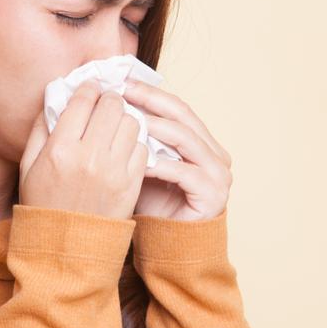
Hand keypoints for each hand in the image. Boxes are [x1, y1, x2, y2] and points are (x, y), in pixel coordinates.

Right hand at [19, 79, 148, 219]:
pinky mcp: (131, 184)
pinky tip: (124, 147)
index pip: (83, 100)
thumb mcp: (28, 165)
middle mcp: (89, 157)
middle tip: (106, 104)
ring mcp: (114, 171)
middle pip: (113, 105)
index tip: (91, 88)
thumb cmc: (42, 204)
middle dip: (110, 99)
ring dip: (125, 119)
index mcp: (60, 149)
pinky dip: (135, 143)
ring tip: (116, 126)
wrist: (64, 249)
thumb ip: (41, 128)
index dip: (89, 88)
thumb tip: (57, 96)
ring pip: (133, 123)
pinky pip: (143, 148)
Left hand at [120, 81, 232, 220]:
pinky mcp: (214, 195)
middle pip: (183, 116)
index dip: (150, 92)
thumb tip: (107, 102)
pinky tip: (138, 160)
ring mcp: (219, 174)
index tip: (121, 81)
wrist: (166, 246)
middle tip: (122, 91)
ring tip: (128, 119)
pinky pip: (185, 173)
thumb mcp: (141, 163)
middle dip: (151, 101)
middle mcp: (216, 154)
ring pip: (185, 140)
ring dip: (155, 127)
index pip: (176, 107)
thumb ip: (136, 136)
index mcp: (203, 142)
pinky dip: (161, 164)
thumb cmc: (152, 204)